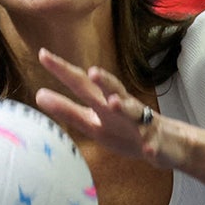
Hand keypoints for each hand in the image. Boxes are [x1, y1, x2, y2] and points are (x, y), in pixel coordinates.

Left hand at [34, 48, 180, 167]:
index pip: (81, 83)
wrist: (165, 143)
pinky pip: (152, 144)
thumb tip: (39, 95)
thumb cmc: (123, 130)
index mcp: (103, 103)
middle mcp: (121, 107)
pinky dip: (150, 146)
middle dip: (102, 80)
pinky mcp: (154, 142)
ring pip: (133, 111)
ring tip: (115, 103)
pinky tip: (148, 150)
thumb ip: (67, 109)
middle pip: (111, 90)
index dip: (63, 70)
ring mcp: (140, 123)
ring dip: (124, 106)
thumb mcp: (92, 122)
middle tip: (92, 71)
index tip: (44, 54)